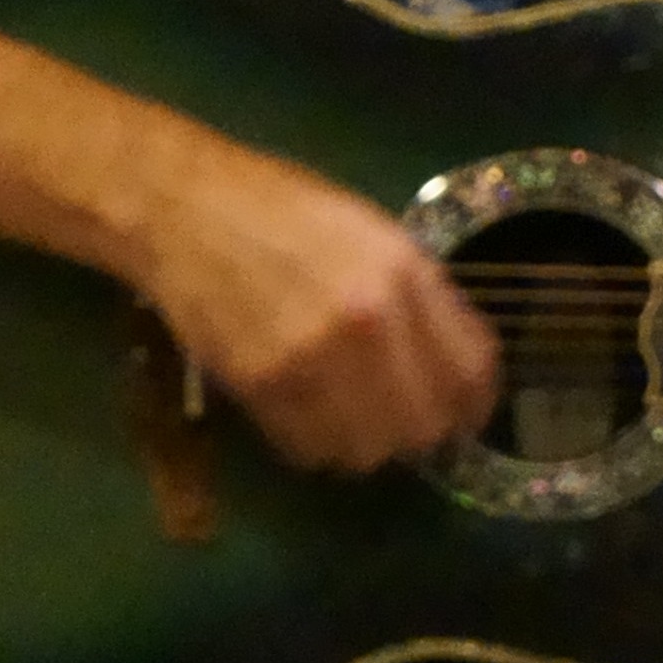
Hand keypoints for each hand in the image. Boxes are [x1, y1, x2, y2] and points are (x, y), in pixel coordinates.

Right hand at [139, 159, 501, 471]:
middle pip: (423, 425)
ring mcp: (311, 357)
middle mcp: (367, 320)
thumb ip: (419, 297)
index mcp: (405, 272)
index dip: (475, 405)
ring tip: (351, 417)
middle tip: (404, 421)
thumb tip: (453, 365)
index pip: (469, 371)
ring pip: (367, 451)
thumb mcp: (375, 234)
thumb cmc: (286, 211)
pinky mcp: (260, 386)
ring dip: (366, 444)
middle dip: (421, 432)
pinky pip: (309, 451)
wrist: (187, 211)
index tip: (467, 416)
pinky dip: (316, 445)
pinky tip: (308, 414)